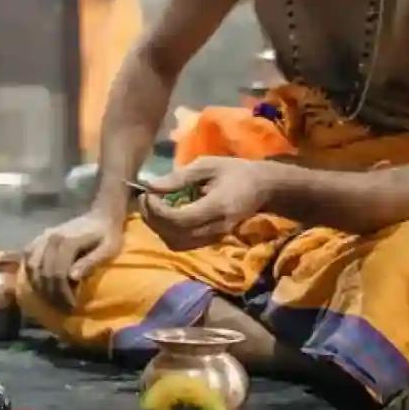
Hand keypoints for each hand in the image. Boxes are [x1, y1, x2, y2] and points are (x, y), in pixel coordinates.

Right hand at [25, 210, 122, 309]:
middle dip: (52, 294)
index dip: (62, 293)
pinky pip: (27, 256)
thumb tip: (72, 277)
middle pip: (44, 272)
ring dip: (40, 286)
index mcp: (67, 241)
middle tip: (62, 309)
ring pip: (32, 266)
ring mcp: (43, 237)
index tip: (71, 307)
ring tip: (51, 300)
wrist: (101, 216)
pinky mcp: (40, 238)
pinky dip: (30, 271)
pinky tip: (38, 284)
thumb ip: (90, 262)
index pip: (58, 273)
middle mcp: (51, 238)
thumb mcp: (108, 249)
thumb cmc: (108, 235)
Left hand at [140, 157, 270, 250]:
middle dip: (153, 219)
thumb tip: (150, 186)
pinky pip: (183, 244)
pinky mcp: (212, 240)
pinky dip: (168, 232)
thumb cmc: (235, 171)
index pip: (179, 220)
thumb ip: (179, 177)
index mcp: (217, 207)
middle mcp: (216, 228)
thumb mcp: (207, 165)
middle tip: (145, 199)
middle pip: (174, 236)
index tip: (147, 194)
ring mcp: (215, 237)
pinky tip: (165, 214)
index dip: (157, 211)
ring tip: (152, 207)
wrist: (264, 188)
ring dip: (158, 228)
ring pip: (176, 244)